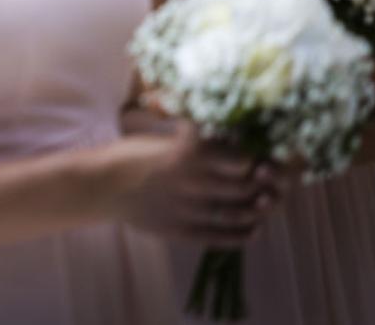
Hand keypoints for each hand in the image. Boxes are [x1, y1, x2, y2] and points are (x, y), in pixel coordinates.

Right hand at [116, 124, 286, 245]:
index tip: (267, 157)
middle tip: (274, 180)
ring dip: (259, 209)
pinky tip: (253, 229)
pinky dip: (242, 235)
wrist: (100, 185)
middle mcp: (193, 182)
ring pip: (238, 212)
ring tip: (266, 203)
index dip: (262, 160)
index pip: (244, 159)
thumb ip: (197, 143)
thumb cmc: (131, 155)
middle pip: (246, 186)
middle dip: (267, 184)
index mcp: (189, 153)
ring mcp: (188, 209)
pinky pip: (220, 236)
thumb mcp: (165, 139)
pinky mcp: (180, 230)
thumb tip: (232, 139)